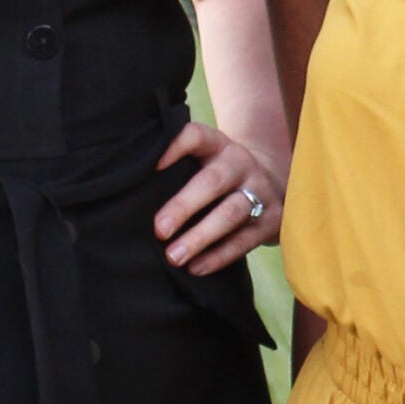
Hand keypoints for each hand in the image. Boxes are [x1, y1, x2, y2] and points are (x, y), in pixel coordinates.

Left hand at [153, 120, 282, 273]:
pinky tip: (196, 267)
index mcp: (218, 145)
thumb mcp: (206, 160)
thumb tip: (131, 195)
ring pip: (230, 213)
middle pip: (212, 181)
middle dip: (184, 206)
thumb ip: (178, 169)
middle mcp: (240, 163)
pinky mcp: (272, 219)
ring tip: (174, 256)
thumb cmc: (219, 176)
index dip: (176, 146)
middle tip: (159, 230)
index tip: (153, 166)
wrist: (273, 182)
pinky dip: (218, 256)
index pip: (196, 136)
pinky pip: (244, 240)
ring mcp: (259, 190)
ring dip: (201, 236)